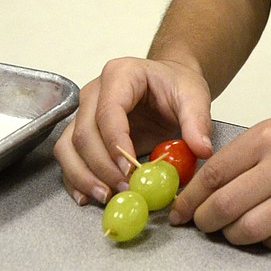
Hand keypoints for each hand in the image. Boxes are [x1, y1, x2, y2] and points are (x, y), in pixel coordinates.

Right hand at [53, 57, 212, 205]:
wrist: (169, 84)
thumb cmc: (177, 85)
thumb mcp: (194, 96)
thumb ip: (197, 121)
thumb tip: (201, 149)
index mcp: (121, 74)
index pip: (108, 111)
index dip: (115, 143)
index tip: (129, 170)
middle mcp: (94, 91)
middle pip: (84, 132)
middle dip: (101, 166)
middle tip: (123, 189)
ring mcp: (84, 111)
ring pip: (68, 146)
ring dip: (83, 176)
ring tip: (106, 196)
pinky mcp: (81, 132)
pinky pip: (68, 157)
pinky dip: (75, 179)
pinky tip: (88, 197)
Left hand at [169, 105, 270, 253]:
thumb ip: (242, 155)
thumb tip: (201, 188)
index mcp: (269, 138)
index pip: (214, 174)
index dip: (190, 198)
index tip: (179, 211)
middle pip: (225, 206)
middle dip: (204, 222)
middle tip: (202, 224)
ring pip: (248, 231)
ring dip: (232, 236)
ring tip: (233, 229)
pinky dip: (266, 243)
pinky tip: (268, 231)